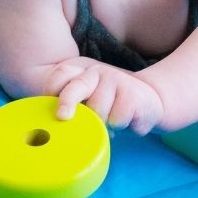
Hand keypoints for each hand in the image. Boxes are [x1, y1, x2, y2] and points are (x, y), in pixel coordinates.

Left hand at [47, 57, 164, 135]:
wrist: (149, 101)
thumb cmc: (111, 104)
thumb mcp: (90, 100)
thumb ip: (75, 105)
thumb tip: (55, 125)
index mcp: (81, 71)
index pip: (61, 74)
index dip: (51, 88)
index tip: (47, 104)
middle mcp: (96, 72)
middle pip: (77, 86)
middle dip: (67, 102)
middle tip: (62, 116)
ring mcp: (115, 79)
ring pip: (98, 110)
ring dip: (101, 124)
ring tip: (109, 123)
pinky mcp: (132, 93)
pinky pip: (117, 118)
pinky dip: (118, 126)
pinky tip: (125, 122)